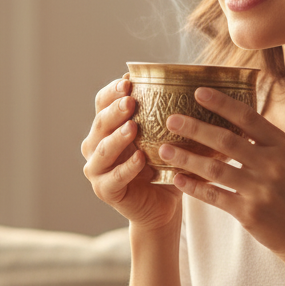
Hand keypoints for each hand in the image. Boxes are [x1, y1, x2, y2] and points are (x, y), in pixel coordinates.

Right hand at [82, 76, 180, 230]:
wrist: (162, 205)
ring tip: (132, 127)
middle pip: (100, 122)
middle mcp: (95, 145)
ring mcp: (97, 169)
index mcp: (106, 127)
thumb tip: (189, 83)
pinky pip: (114, 178)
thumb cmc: (162, 166)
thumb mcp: (163, 137)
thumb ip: (164, 115)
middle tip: (131, 100)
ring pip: (103, 149)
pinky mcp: (105, 190)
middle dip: (115, 110)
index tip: (129, 80)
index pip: (103, 102)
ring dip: (117, 137)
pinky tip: (140, 159)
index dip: (112, 91)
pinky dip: (127, 168)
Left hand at [158, 86, 284, 263]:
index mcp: (283, 146)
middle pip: (227, 140)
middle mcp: (273, 165)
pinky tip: (176, 178)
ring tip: (163, 149)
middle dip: (195, 128)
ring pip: (215, 169)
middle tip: (171, 119)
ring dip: (186, 158)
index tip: (198, 91)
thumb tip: (233, 115)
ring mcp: (261, 190)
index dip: (222, 103)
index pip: (248, 117)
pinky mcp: (250, 213)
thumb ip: (265, 141)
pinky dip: (193, 187)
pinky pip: (214, 196)